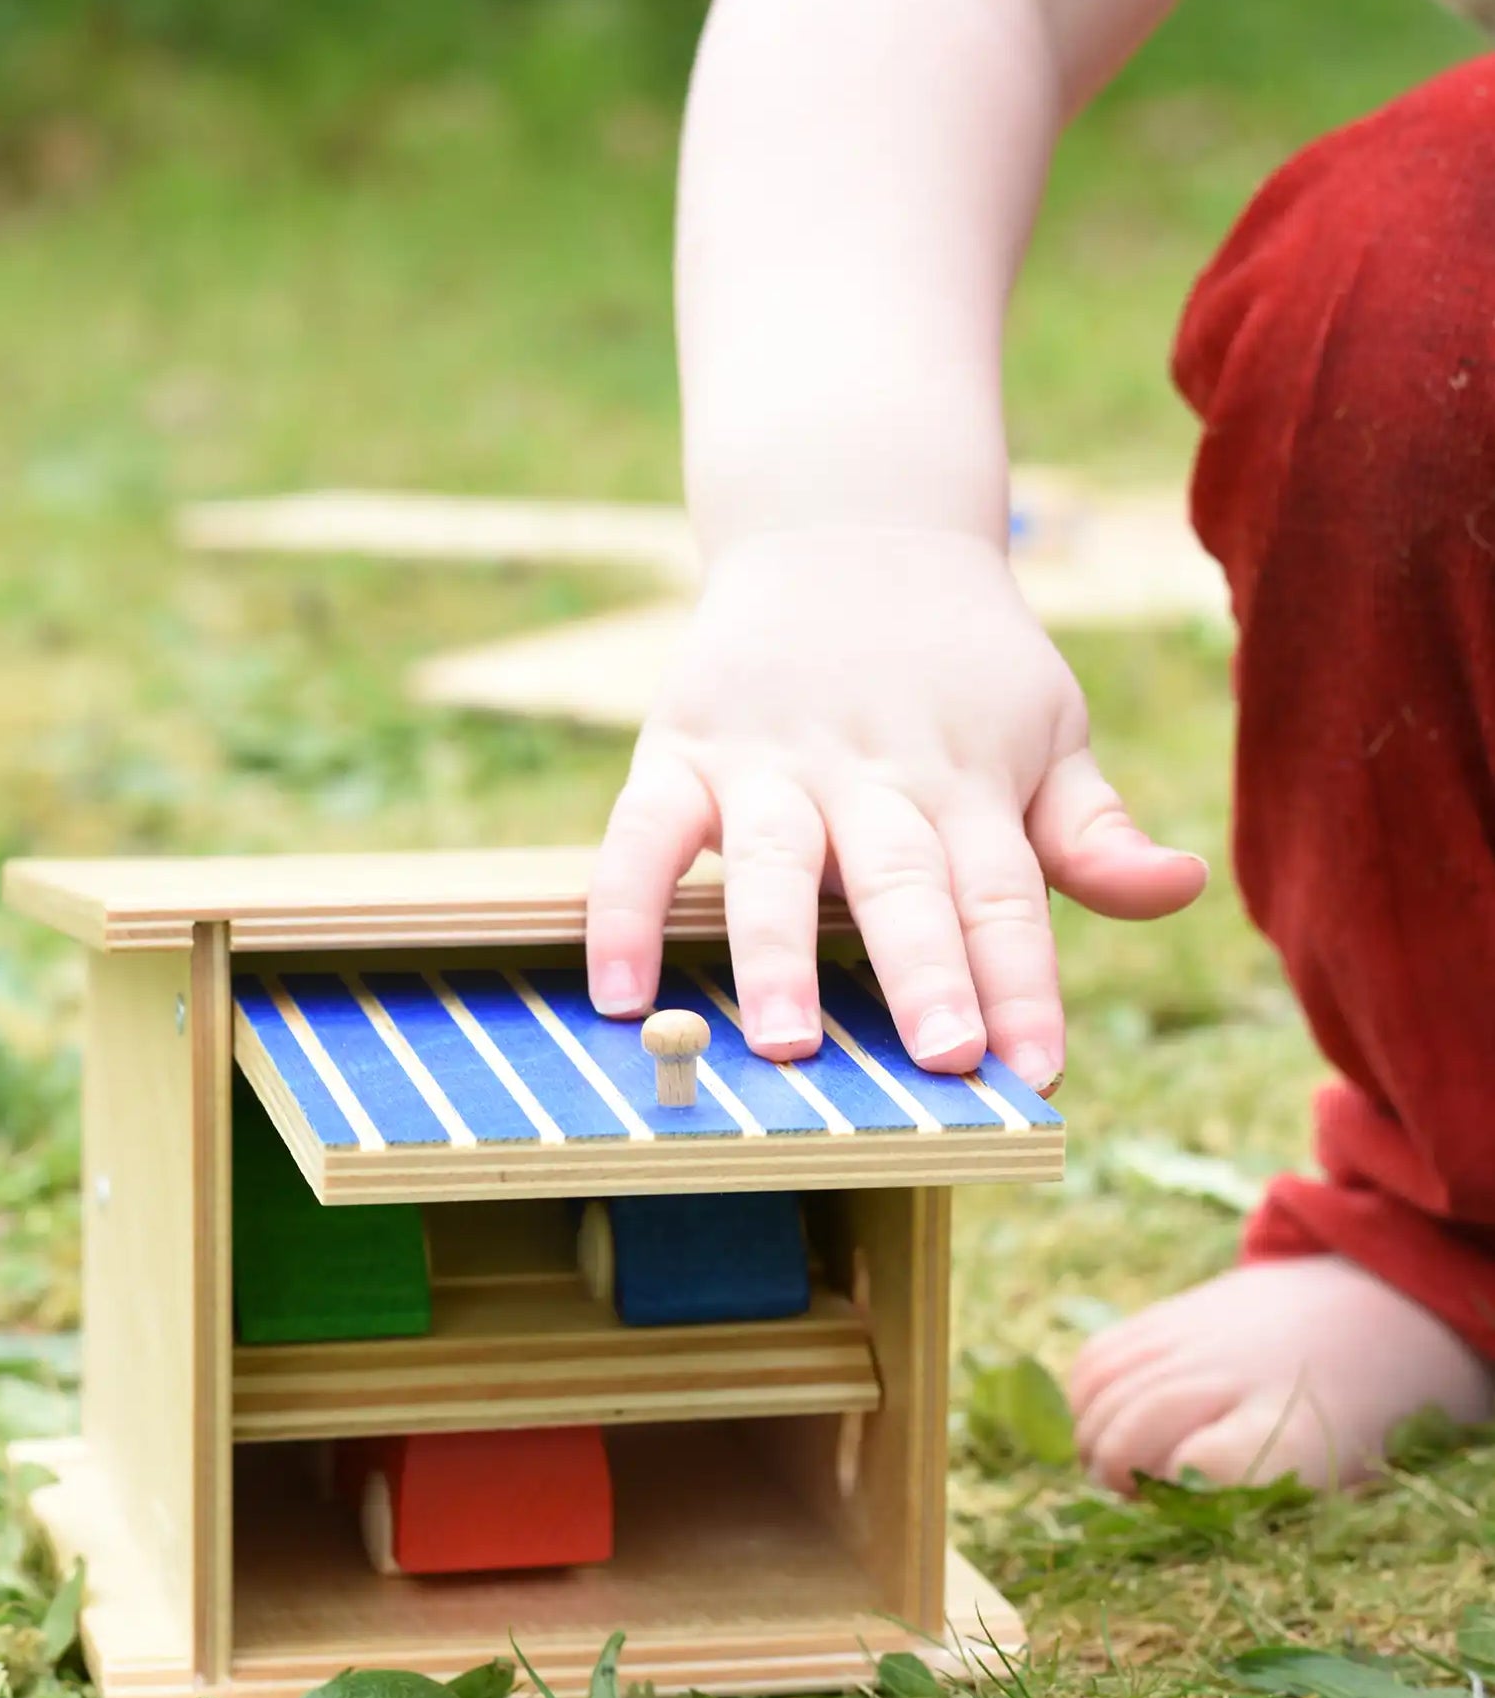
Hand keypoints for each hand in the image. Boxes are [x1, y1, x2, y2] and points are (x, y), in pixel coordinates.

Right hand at [585, 525, 1206, 1087]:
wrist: (850, 525)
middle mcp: (871, 773)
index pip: (1003, 892)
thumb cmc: (961, 662)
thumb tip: (1181, 886)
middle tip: (940, 1057)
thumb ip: (1093, 829)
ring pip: (771, 861)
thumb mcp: (1044, 728)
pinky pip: (640, 836)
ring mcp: (768, 761)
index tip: (1037, 1072)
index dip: (1023, 981)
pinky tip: (617, 994)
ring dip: (777, 951)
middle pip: (901, 879)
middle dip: (924, 969)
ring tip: (785, 1041)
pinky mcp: (680, 749)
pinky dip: (623, 909)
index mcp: (968, 778)